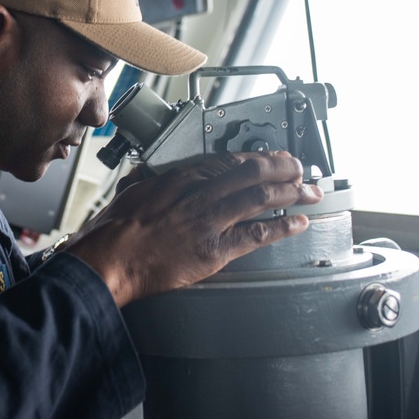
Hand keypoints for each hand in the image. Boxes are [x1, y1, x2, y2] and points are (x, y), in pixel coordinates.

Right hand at [65, 151, 322, 306]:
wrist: (108, 259)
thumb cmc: (112, 231)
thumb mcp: (129, 192)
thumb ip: (145, 182)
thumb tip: (143, 175)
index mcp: (179, 178)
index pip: (226, 160)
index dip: (255, 158)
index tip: (268, 159)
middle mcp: (199, 193)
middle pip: (252, 172)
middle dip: (283, 167)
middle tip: (300, 167)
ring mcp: (209, 220)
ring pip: (261, 197)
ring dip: (291, 192)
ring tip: (310, 190)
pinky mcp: (214, 248)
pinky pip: (256, 234)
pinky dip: (282, 227)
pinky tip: (298, 222)